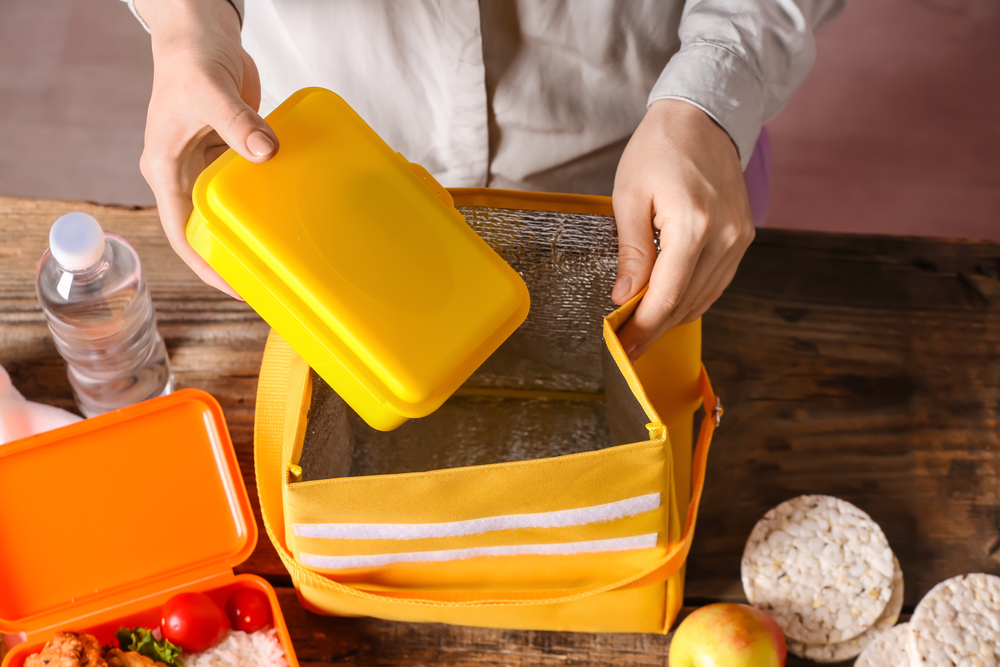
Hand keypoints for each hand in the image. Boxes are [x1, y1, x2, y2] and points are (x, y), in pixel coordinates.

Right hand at [135, 0, 278, 296]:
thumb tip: (266, 152)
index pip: (182, 231)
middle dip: (233, 254)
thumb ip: (236, 123)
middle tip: (270, 279)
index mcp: (166, 169)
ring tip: (285, 254)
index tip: (234, 286)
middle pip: (207, 227)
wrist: (199, 29)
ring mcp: (208, 163)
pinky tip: (293, 209)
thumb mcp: (207, 90)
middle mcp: (185, 172)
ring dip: (253, 226)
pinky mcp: (232, 149)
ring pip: (230, 207)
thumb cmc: (188, 57)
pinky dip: (268, 194)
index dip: (206, 264)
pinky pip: (250, 181)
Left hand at [611, 99, 754, 359]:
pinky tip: (669, 304)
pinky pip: (717, 283)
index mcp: (693, 226)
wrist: (703, 117)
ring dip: (673, 317)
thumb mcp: (629, 196)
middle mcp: (725, 237)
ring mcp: (739, 240)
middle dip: (653, 329)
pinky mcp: (744, 238)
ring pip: (704, 299)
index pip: (666, 297)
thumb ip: (631, 252)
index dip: (642, 329)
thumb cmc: (660, 149)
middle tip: (626, 344)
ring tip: (641, 328)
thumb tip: (625, 298)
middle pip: (686, 304)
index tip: (622, 348)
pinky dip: (691, 298)